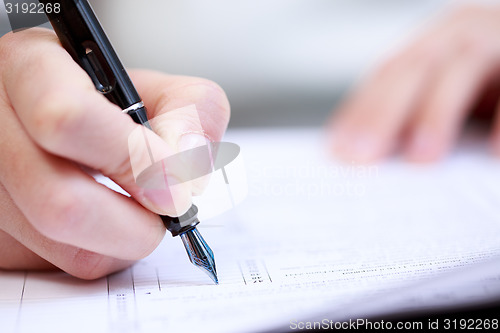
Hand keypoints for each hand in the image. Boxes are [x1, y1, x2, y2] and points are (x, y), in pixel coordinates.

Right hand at [0, 28, 229, 278]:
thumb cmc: (112, 105)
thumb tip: (187, 163)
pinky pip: (51, 262)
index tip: (175, 190)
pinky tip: (103, 218)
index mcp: (30, 68)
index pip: (68, 118)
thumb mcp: (160, 89)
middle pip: (59, 203)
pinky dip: (96, 250)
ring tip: (135, 209)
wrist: (63, 117)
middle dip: (134, 225)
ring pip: (58, 244)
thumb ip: (194, 113)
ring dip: (119, 242)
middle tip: (164, 213)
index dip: (134, 162)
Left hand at [328, 4, 499, 161]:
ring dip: (438, 114)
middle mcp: (461, 33)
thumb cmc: (489, 82)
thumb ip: (413, 109)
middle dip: (384, 114)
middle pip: (413, 68)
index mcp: (433, 43)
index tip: (339, 151)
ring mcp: (497, 38)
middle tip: (363, 156)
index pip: (386, 75)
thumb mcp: (447, 90)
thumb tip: (364, 152)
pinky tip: (496, 155)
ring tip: (421, 157)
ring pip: (460, 67)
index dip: (361, 112)